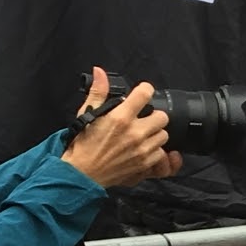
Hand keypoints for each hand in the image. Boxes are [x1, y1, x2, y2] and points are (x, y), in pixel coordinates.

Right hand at [62, 70, 182, 188]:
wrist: (82, 173)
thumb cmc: (82, 144)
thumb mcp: (86, 114)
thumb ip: (98, 92)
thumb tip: (100, 72)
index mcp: (121, 118)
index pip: (145, 94)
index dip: (145, 90)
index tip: (143, 92)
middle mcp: (135, 133)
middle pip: (162, 116)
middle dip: (154, 115)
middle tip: (144, 118)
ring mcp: (142, 150)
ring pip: (164, 135)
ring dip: (155, 134)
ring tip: (143, 135)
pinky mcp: (145, 165)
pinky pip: (162, 155)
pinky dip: (157, 152)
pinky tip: (146, 149)